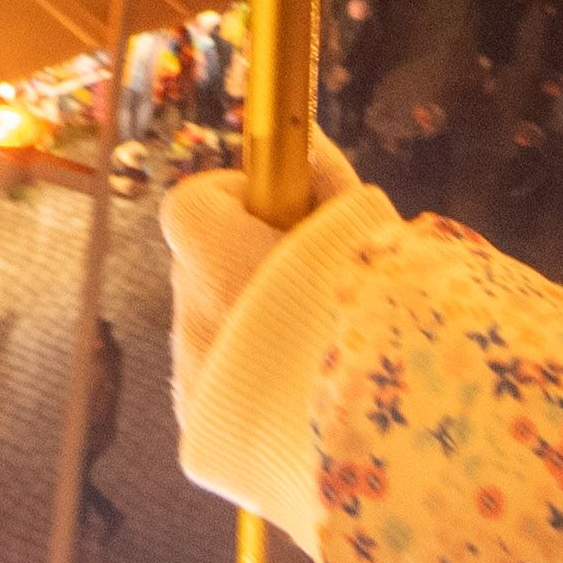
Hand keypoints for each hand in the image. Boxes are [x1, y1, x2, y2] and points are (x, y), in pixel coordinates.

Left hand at [161, 135, 358, 425]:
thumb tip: (309, 135)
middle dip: (247, 265)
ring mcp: (191, 372)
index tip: (283, 213)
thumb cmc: (373, 311)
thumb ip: (328, 179)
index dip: (236, 200)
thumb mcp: (363, 229)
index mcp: (215, 254)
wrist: (372, 427)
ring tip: (316, 346)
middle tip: (313, 283)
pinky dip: (250, 379)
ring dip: (251, 325)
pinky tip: (301, 392)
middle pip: (204, 266)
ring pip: (212, 327)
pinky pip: (218, 385)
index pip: (192, 202)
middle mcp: (189, 308)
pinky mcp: (202, 427)